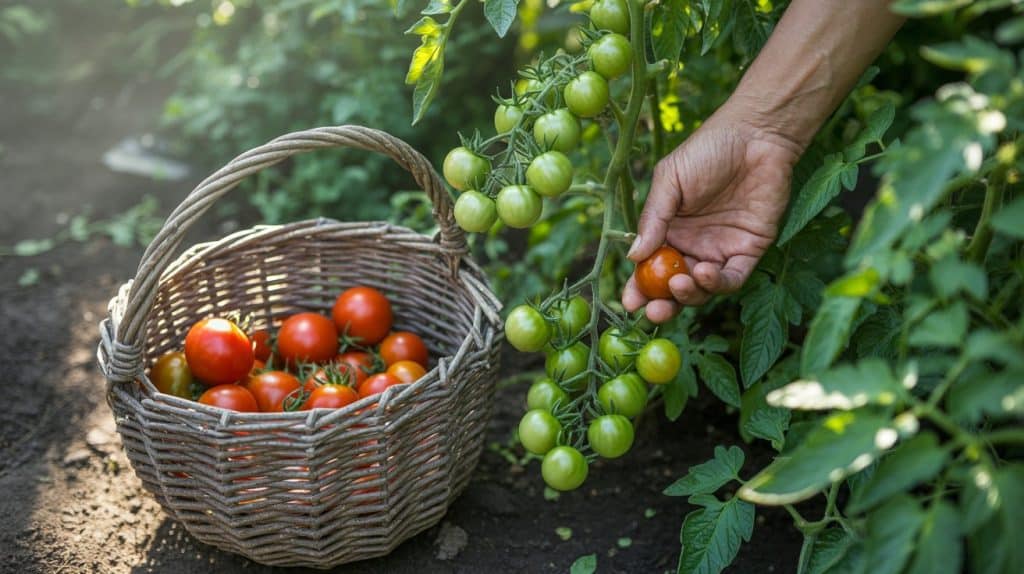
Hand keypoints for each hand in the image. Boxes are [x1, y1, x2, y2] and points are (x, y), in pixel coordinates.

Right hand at [622, 102, 802, 322]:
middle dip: (662, 303)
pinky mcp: (748, 251)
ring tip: (679, 282)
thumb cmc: (708, 150)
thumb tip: (633, 255)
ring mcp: (719, 251)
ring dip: (688, 294)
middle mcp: (692, 246)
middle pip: (673, 286)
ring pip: (702, 289)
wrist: (756, 135)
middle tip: (653, 310)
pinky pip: (732, 279)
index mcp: (668, 231)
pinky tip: (704, 272)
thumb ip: (653, 218)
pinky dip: (717, 283)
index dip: (638, 287)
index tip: (629, 301)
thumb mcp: (670, 180)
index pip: (649, 268)